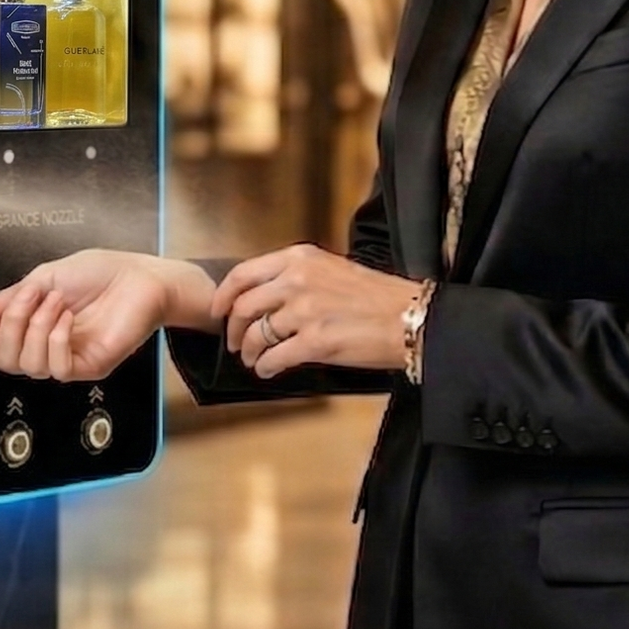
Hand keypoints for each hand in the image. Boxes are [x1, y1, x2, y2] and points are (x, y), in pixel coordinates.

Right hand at [0, 249, 200, 381]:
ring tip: (58, 302)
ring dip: (37, 327)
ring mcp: (67, 359)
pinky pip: (58, 368)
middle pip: (3, 362)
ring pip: (28, 365)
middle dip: (9, 325)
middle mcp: (46, 347)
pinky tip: (70, 319)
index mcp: (32, 328)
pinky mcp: (89, 366)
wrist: (138, 276)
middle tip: (32, 297)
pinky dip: (57, 339)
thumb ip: (15, 296)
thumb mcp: (46, 277)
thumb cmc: (99, 274)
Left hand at [212, 244, 419, 378]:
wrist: (411, 318)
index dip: (223, 297)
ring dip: (250, 352)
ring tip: (255, 359)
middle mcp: (297, 280)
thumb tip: (266, 297)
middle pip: (243, 307)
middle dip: (233, 330)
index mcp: (300, 258)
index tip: (217, 312)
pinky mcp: (315, 342)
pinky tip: (268, 371)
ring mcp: (305, 311)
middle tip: (236, 343)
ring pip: (256, 335)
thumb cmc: (377, 297)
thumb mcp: (332, 269)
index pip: (243, 275)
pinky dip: (265, 367)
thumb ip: (297, 276)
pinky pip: (274, 358)